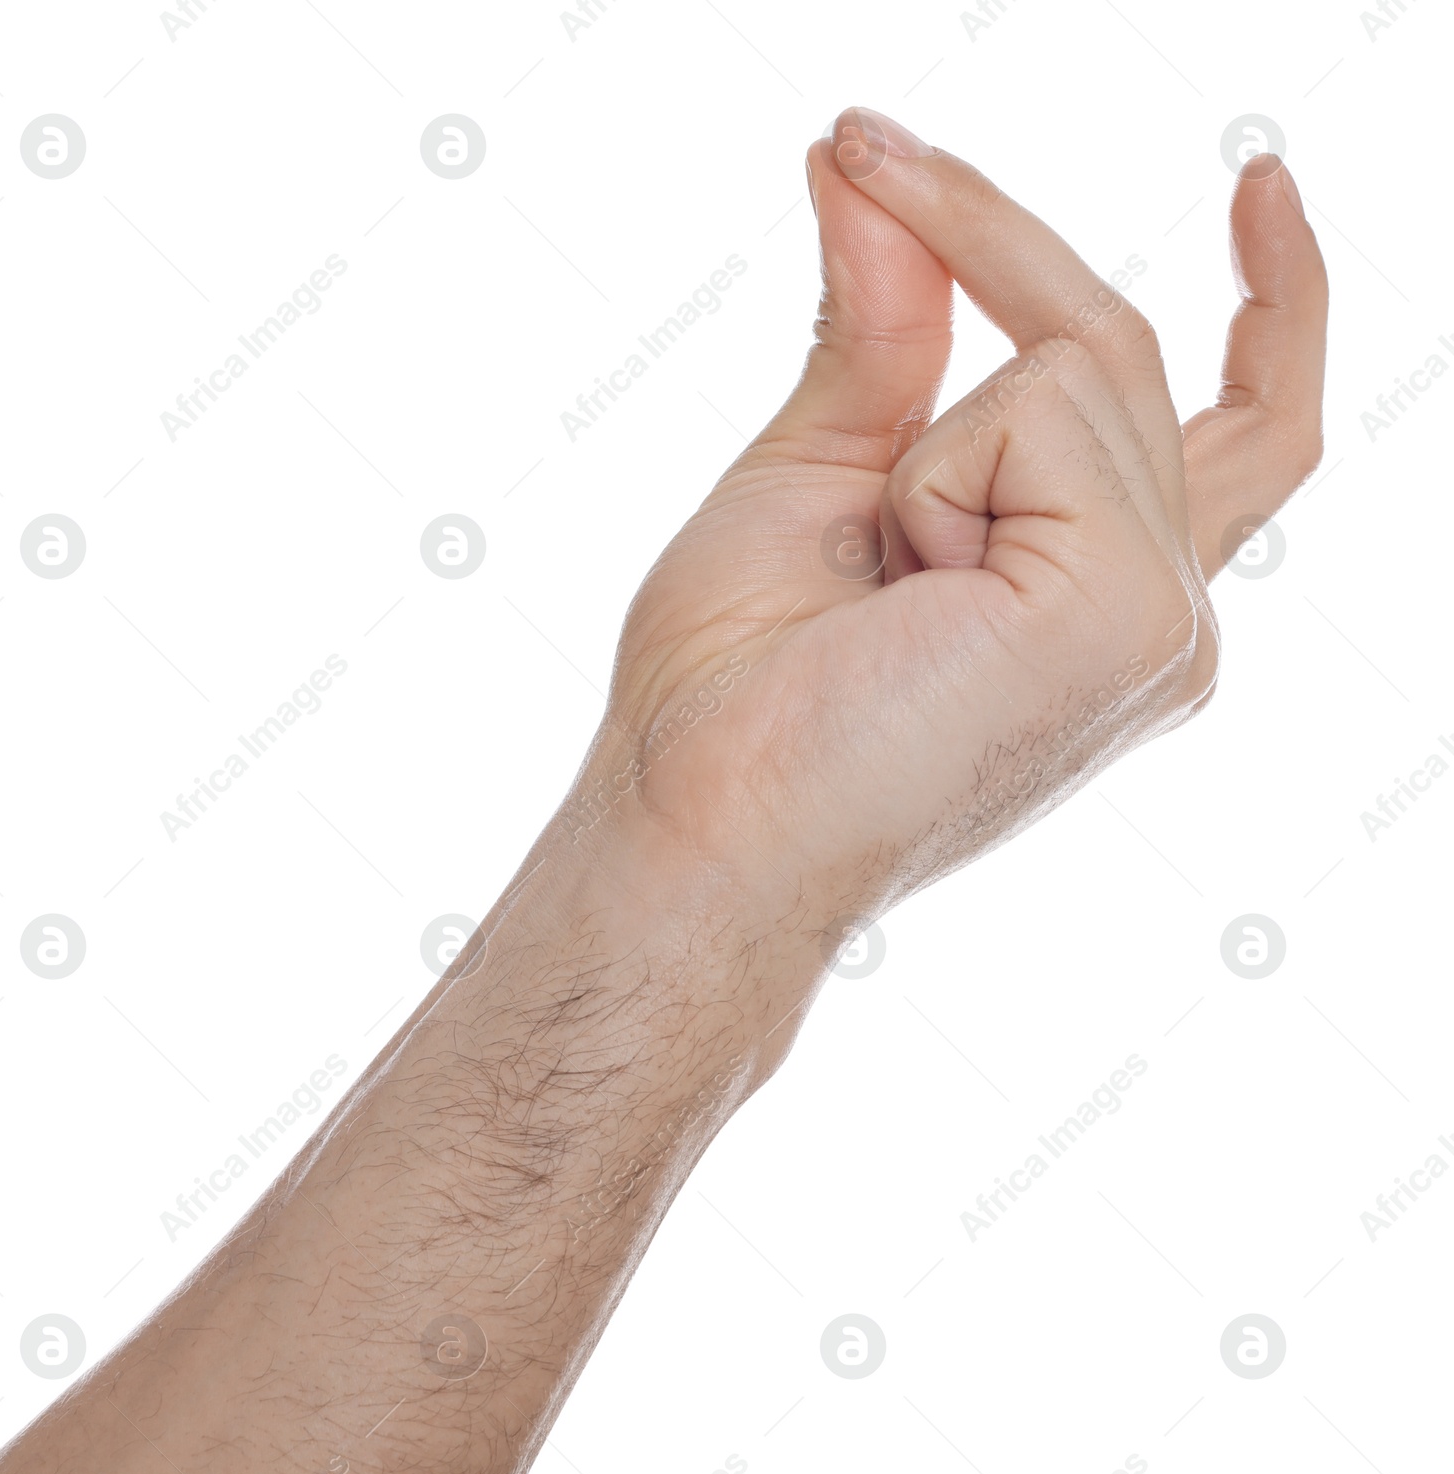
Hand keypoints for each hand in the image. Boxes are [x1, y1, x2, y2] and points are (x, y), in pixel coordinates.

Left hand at [570, 107, 1326, 953]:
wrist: (696, 825)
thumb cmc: (734, 690)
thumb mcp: (816, 478)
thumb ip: (880, 335)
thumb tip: (861, 170)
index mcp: (1099, 598)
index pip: (1249, 427)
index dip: (1276, 299)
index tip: (1262, 180)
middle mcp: (1161, 615)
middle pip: (1129, 349)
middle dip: (994, 235)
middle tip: (865, 147)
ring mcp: (1161, 621)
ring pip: (1082, 363)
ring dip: (920, 439)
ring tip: (873, 578)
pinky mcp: (1131, 614)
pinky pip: (1045, 410)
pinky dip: (933, 473)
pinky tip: (903, 589)